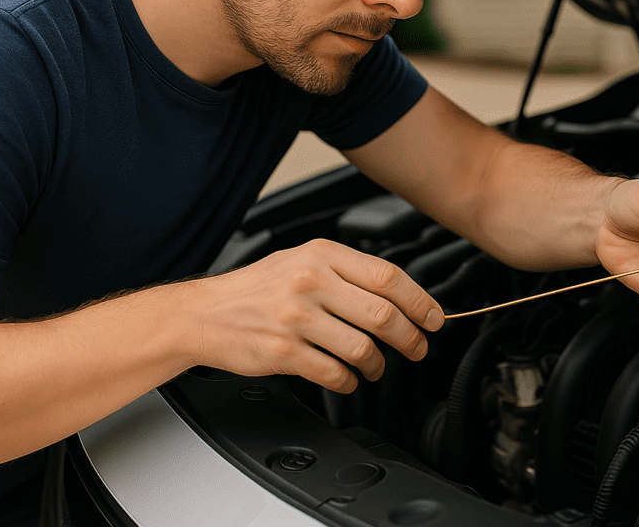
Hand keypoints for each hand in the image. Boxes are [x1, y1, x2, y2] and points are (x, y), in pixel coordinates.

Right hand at [181, 239, 443, 392]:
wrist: (204, 313)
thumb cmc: (258, 288)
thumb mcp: (302, 260)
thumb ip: (347, 271)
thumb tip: (401, 294)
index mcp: (322, 255)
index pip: (387, 276)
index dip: (420, 301)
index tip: (434, 318)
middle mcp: (310, 282)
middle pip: (383, 314)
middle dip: (409, 338)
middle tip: (416, 348)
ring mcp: (296, 318)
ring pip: (362, 348)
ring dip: (378, 365)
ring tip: (376, 367)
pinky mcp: (283, 352)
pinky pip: (334, 373)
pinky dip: (348, 382)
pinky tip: (347, 379)